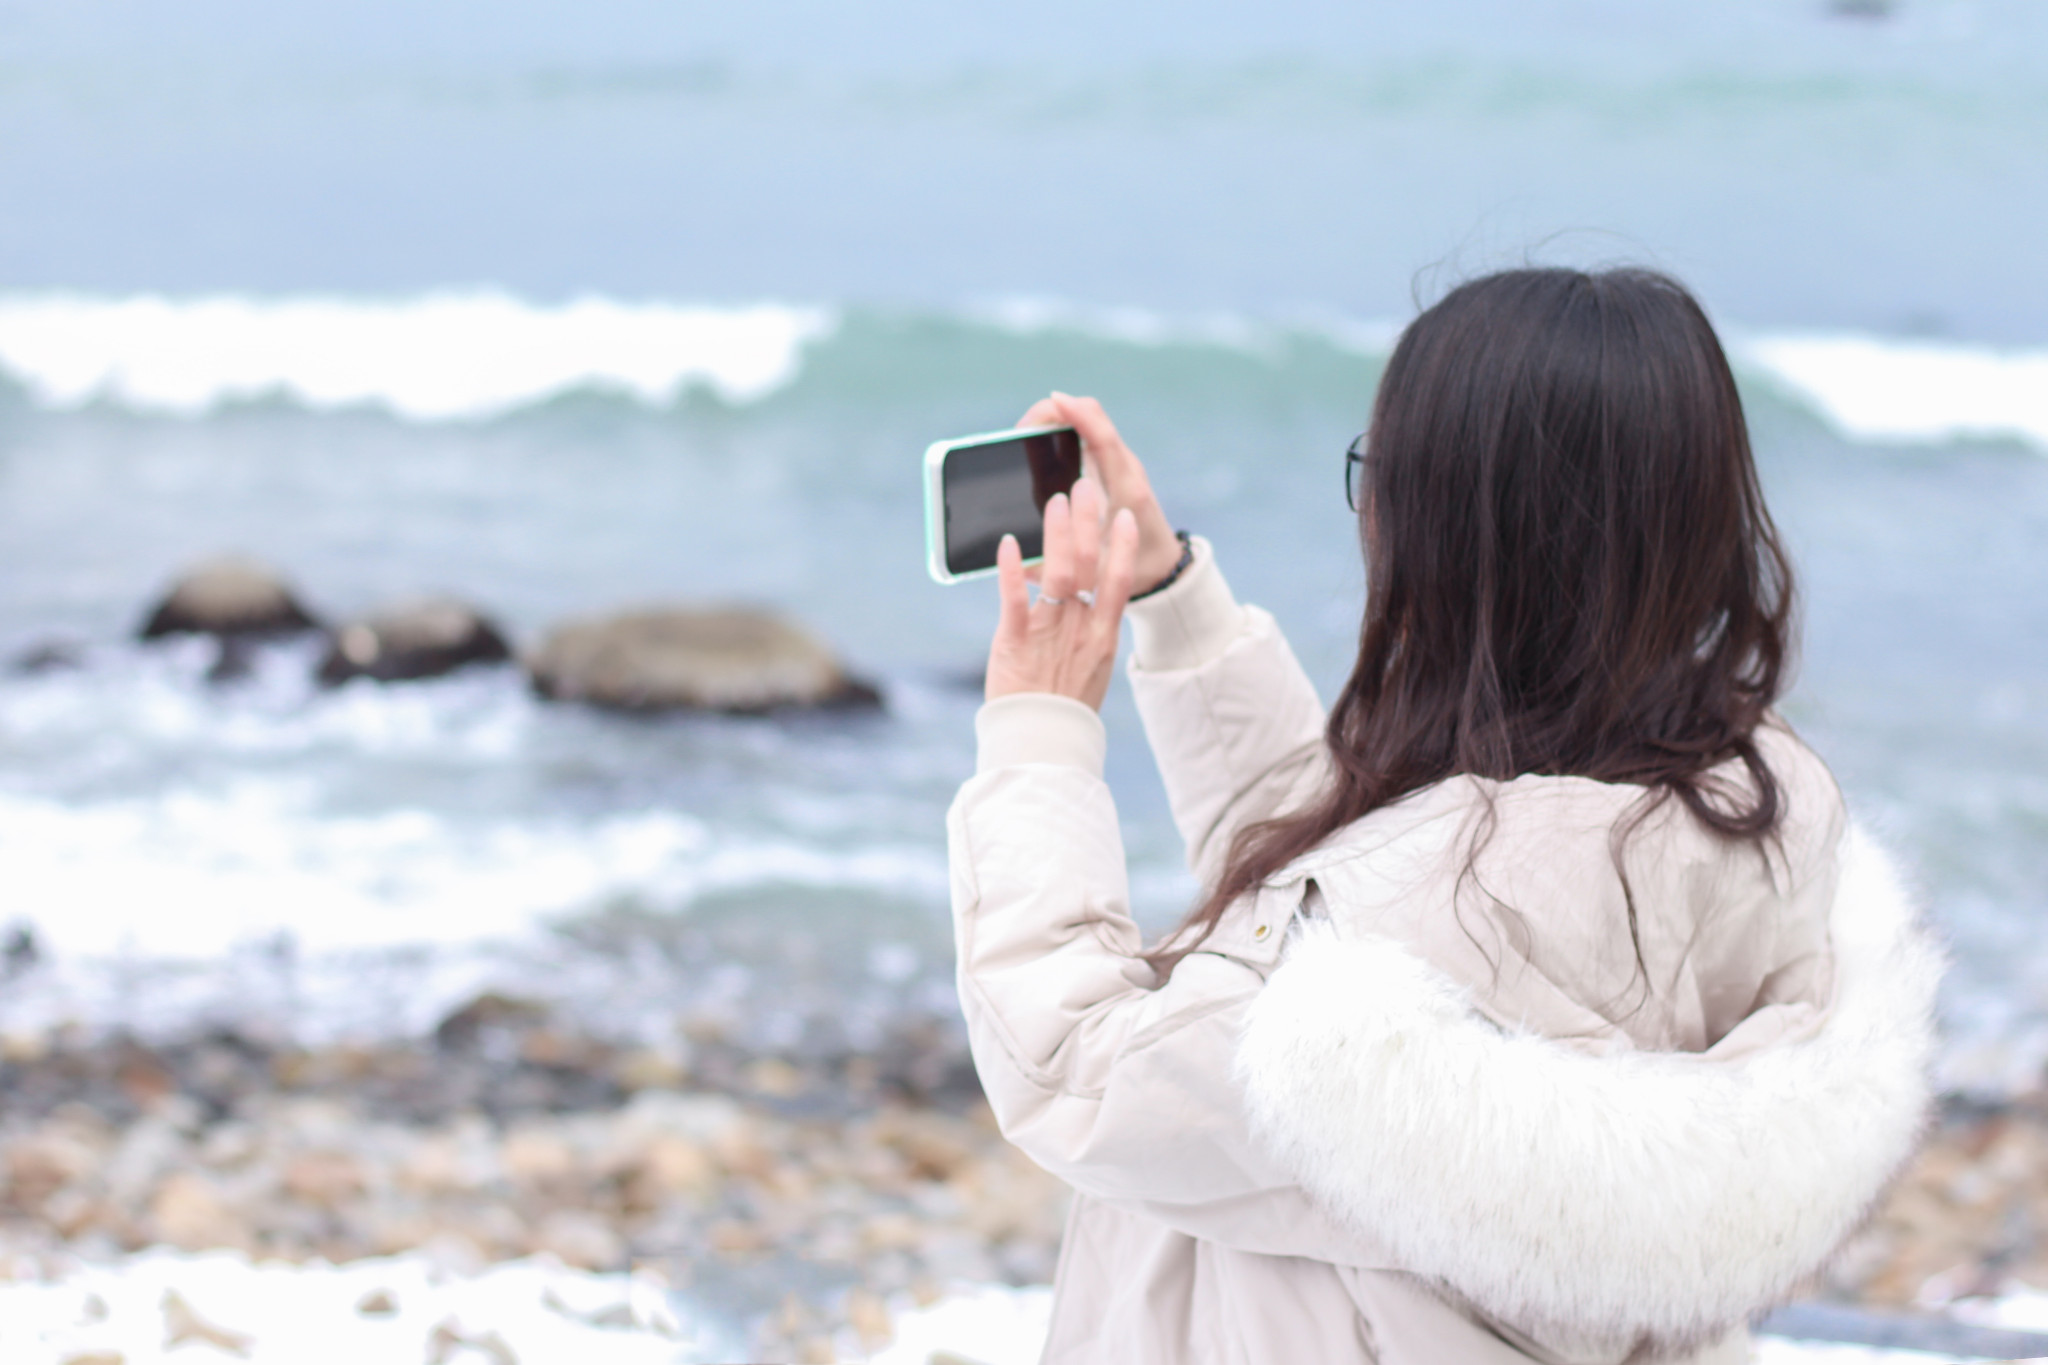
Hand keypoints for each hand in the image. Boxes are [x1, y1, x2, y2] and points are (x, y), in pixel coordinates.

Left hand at [985, 477, 1139, 709]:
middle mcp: (1079, 629)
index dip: (1122, 547)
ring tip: (1055, 502)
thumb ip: (1087, 630)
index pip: (1118, 582)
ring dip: (1056, 533)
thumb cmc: (1063, 706)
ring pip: (1056, 574)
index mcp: (1101, 636)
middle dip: (1088, 523)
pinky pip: (1014, 600)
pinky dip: (1011, 570)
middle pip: (1088, 566)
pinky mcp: (1014, 642)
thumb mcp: (1089, 667)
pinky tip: (1008, 543)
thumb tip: (1083, 600)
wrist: (1041, 742)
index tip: (1124, 516)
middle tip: (1086, 487)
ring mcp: (1049, 633)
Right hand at [1016, 392, 1180, 593]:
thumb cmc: (1134, 569)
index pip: (1103, 437)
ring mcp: (1122, 464)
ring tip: (1025, 435)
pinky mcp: (1115, 468)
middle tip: (1021, 431)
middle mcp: (1126, 468)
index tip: (1053, 400)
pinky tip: (1042, 442)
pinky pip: (1090, 435)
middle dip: (1056, 412)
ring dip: (1060, 418)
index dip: (1078, 414)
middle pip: (1094, 417)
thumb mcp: (1099, 570)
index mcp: (1126, 488)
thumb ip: (1066, 564)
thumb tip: (1023, 564)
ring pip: (1091, 422)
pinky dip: (1066, 428)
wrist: (1165, 569)